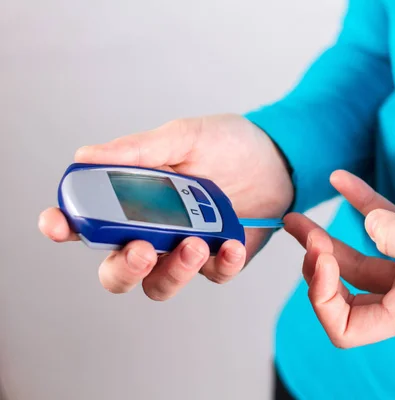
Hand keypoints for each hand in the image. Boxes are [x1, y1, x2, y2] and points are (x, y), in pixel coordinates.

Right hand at [38, 115, 292, 299]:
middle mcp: (153, 231)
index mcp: (133, 199)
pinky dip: (221, 264)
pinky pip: (212, 276)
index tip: (59, 224)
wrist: (278, 157)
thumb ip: (139, 150)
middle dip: (122, 267)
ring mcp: (185, 249)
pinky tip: (230, 244)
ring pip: (159, 284)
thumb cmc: (226, 144)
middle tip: (140, 248)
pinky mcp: (219, 261)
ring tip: (194, 244)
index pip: (88, 221)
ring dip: (171, 271)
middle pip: (117, 270)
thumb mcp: (185, 137)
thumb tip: (85, 156)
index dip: (65, 226)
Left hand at [284, 170, 394, 347]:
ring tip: (299, 216)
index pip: (345, 328)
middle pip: (341, 294)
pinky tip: (341, 180)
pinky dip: (359, 206)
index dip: (322, 297)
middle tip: (306, 230)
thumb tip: (366, 227)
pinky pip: (380, 228)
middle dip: (316, 265)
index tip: (325, 256)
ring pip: (353, 262)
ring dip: (323, 240)